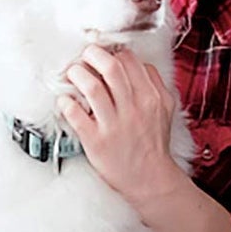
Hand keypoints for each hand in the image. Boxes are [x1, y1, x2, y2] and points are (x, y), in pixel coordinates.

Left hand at [58, 44, 183, 206]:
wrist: (150, 179)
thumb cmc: (153, 143)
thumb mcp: (165, 109)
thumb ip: (155, 83)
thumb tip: (138, 62)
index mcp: (150, 96)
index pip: (129, 60)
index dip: (112, 52)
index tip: (102, 54)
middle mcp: (133, 107)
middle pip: (110, 66)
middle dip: (92, 54)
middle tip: (84, 56)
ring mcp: (114, 124)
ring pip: (91, 86)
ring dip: (77, 74)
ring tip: (73, 74)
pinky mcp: (96, 141)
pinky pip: (75, 115)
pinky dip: (66, 103)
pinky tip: (65, 101)